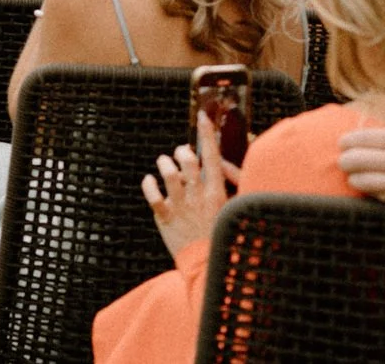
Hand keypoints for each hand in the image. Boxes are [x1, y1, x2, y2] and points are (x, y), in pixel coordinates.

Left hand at [143, 117, 238, 261]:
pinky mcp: (165, 217)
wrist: (210, 266)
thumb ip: (233, 184)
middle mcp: (198, 196)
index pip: (212, 157)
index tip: (203, 118)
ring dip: (164, 164)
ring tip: (164, 163)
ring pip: (168, 174)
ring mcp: (180, 206)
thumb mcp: (236, 209)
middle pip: (188, 162)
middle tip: (182, 152)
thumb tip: (221, 164)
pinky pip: (152, 195)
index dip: (207, 135)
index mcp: (218, 193)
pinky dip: (148, 184)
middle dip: (183, 152)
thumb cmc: (224, 236)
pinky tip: (149, 180)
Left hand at [340, 121, 384, 218]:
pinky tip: (372, 187)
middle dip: (344, 159)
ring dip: (353, 177)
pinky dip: (371, 191)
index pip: (363, 138)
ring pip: (362, 181)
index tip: (342, 143)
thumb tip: (377, 131)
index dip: (346, 140)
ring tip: (354, 175)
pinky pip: (379, 197)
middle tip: (344, 159)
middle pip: (356, 159)